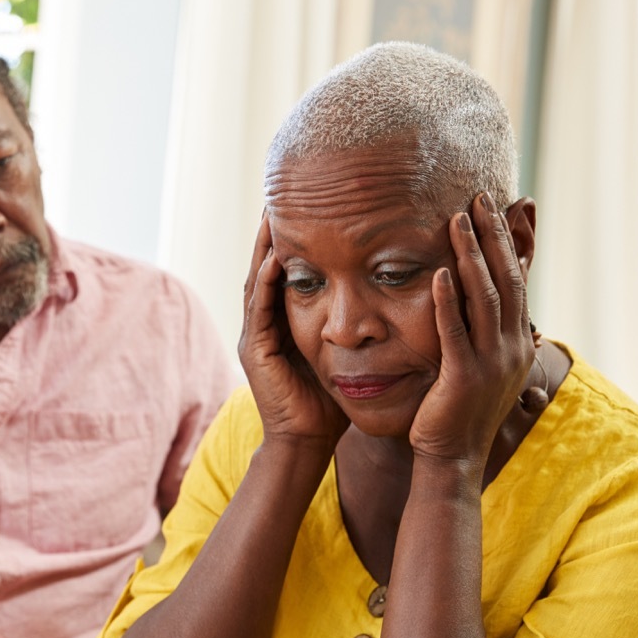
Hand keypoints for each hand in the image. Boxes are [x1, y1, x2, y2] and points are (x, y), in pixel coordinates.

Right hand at [239, 214, 349, 447]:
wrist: (306, 443)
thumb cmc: (327, 404)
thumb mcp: (340, 354)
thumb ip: (349, 328)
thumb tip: (383, 300)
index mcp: (280, 324)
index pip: (284, 272)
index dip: (291, 239)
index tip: (304, 205)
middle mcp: (262, 325)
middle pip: (265, 267)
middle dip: (270, 232)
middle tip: (278, 195)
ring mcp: (254, 337)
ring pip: (257, 281)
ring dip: (263, 247)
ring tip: (271, 213)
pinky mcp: (254, 351)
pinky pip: (258, 308)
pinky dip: (266, 282)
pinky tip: (276, 258)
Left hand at [409, 192, 534, 461]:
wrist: (452, 459)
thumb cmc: (456, 411)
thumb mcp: (477, 364)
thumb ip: (478, 329)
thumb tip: (470, 292)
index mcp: (516, 342)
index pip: (517, 280)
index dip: (508, 242)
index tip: (497, 207)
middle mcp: (511, 348)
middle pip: (507, 279)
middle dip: (493, 236)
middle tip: (480, 197)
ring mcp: (491, 363)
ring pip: (485, 298)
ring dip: (471, 255)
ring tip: (457, 220)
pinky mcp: (464, 378)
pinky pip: (455, 332)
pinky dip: (447, 300)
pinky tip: (437, 272)